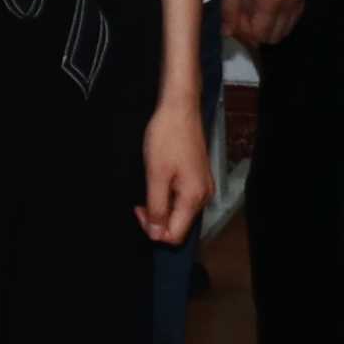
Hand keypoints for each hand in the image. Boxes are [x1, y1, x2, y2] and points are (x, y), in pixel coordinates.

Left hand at [137, 93, 211, 245]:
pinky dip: (168, 197)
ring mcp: (202, 186)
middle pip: (179, 225)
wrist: (179, 108)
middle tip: (141, 202)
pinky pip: (182, 199)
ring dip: (161, 208)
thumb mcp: (156, 175)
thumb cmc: (169, 135)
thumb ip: (156, 207)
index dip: (154, 230)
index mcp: (194, 198)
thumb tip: (156, 232)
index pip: (175, 235)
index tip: (140, 212)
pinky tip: (159, 183)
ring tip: (149, 188)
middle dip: (157, 220)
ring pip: (180, 213)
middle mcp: (203, 195)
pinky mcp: (198, 177)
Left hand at [222, 0, 307, 51]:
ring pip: (287, 27)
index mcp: (271, 2)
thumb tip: (228, 32)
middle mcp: (290, 3)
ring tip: (253, 8)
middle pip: (275, 36)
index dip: (243, 34)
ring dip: (270, 25)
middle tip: (241, 16)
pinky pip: (294, 13)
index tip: (232, 21)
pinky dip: (281, 15)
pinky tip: (268, 1)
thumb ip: (230, 8)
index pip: (259, 35)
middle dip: (256, 33)